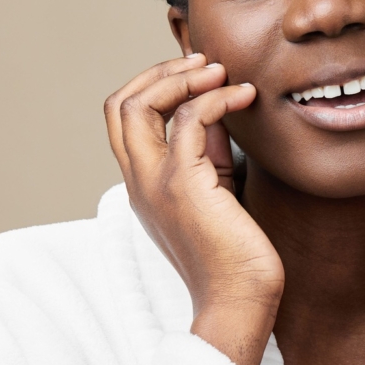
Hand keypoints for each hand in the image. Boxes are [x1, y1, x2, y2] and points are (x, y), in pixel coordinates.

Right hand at [104, 54, 281, 364]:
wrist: (240, 304)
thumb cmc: (238, 258)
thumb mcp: (219, 194)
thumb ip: (211, 154)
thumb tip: (217, 111)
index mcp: (144, 186)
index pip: (124, 120)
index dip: (153, 85)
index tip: (196, 73)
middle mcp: (140, 182)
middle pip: (120, 105)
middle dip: (159, 71)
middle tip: (202, 61)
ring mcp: (156, 183)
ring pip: (140, 105)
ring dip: (183, 75)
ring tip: (221, 71)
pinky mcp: (184, 185)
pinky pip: (190, 120)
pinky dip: (216, 98)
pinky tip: (245, 96)